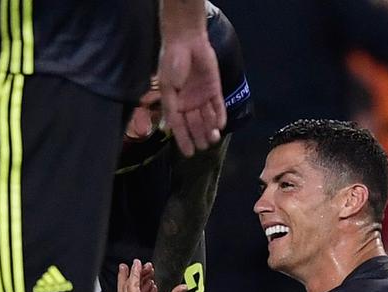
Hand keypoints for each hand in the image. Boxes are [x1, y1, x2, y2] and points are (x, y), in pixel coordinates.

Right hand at [157, 32, 224, 156]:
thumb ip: (170, 107)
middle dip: (198, 136)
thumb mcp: (167, 88)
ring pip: (206, 117)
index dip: (183, 140)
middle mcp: (188, 103)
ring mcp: (201, 96)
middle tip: (203, 147)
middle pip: (194, 124)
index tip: (188, 153)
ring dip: (209, 129)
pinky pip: (217, 105)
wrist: (186, 42)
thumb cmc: (172, 63)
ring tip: (213, 139)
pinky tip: (220, 126)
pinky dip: (219, 115)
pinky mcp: (213, 89)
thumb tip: (171, 127)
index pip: (179, 127)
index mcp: (174, 104)